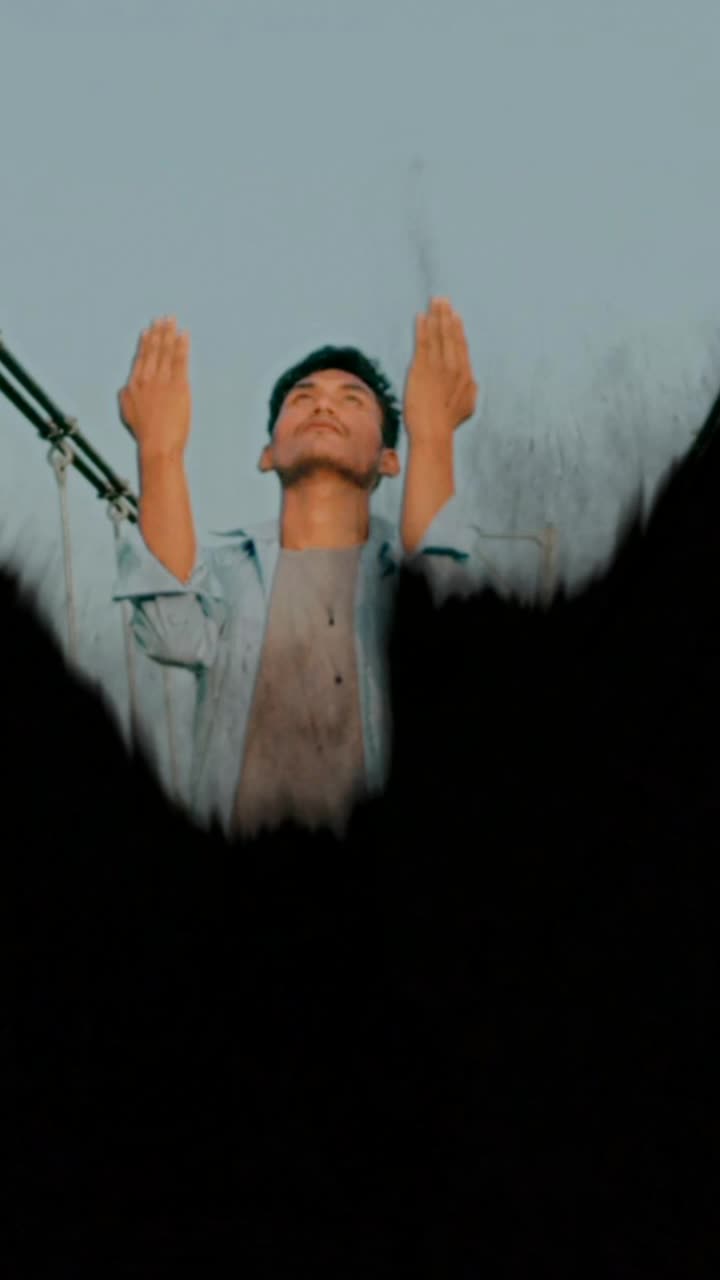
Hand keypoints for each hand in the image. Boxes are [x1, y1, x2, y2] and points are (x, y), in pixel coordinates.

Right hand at [118, 316, 191, 458]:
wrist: (158, 444)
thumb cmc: (144, 433)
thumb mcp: (127, 413)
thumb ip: (126, 395)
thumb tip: (128, 385)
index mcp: (134, 384)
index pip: (141, 358)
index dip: (146, 343)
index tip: (149, 330)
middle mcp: (147, 379)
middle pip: (154, 350)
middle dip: (159, 332)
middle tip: (163, 318)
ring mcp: (163, 381)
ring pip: (166, 352)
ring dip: (169, 334)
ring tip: (172, 321)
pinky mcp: (179, 386)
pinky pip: (180, 361)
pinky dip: (182, 346)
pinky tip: (184, 336)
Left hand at [403, 297, 477, 444]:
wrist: (434, 431)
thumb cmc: (448, 423)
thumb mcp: (468, 407)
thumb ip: (471, 391)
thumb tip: (472, 382)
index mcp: (465, 373)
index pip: (461, 345)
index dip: (457, 328)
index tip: (455, 315)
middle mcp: (453, 365)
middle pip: (450, 334)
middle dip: (446, 315)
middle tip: (443, 300)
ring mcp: (437, 365)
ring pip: (437, 334)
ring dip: (435, 316)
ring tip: (433, 302)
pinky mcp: (421, 368)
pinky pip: (423, 342)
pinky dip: (422, 328)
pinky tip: (420, 316)